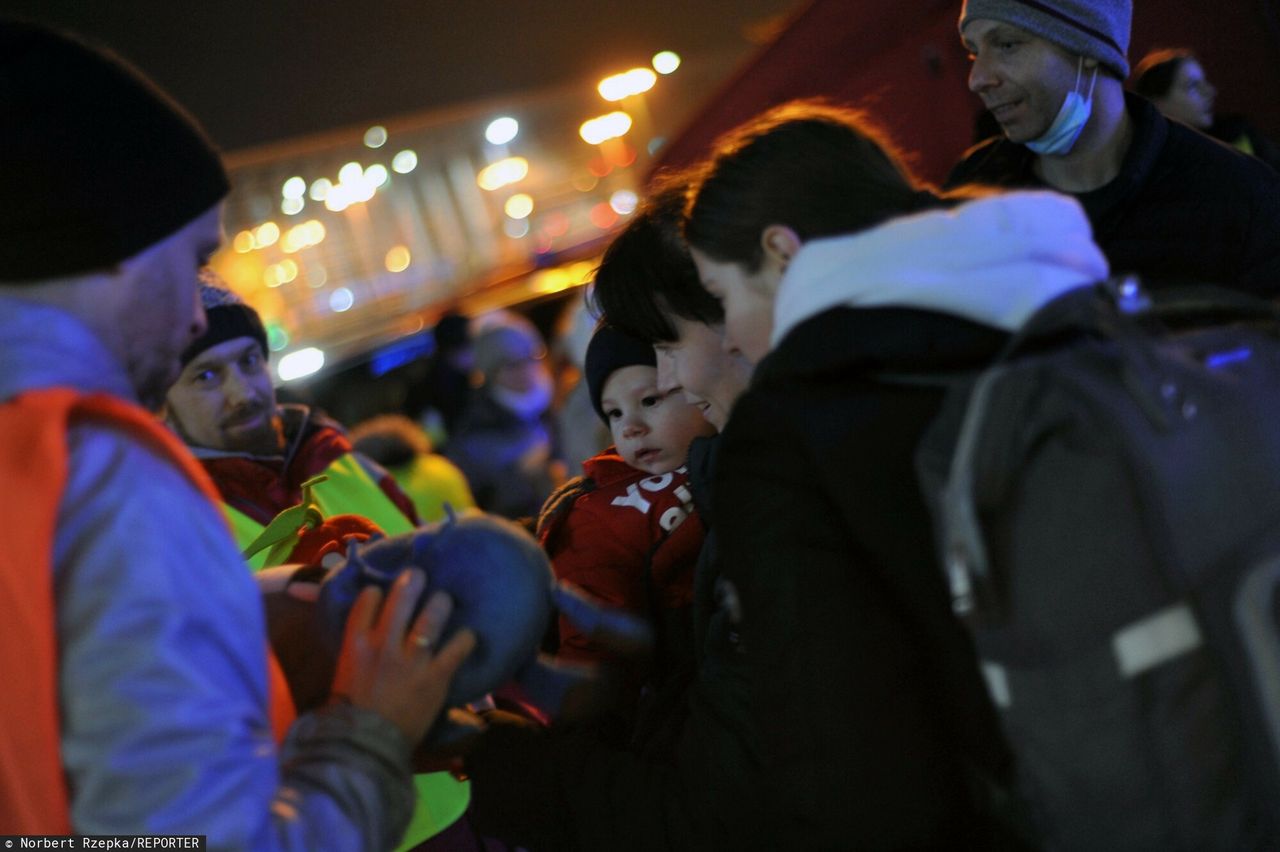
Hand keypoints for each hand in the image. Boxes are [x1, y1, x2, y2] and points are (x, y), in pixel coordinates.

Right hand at [331, 568, 476, 743]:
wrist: (365, 747)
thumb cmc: (351, 713)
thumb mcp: (344, 673)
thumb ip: (355, 650)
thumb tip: (365, 636)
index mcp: (355, 644)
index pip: (367, 601)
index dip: (377, 591)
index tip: (383, 591)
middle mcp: (383, 645)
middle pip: (401, 598)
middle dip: (413, 581)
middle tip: (420, 576)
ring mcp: (411, 660)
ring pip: (432, 616)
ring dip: (441, 603)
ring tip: (445, 600)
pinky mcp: (435, 676)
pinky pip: (457, 647)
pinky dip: (466, 638)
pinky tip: (468, 636)